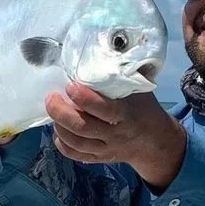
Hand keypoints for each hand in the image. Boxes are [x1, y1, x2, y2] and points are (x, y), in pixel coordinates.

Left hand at [45, 84, 186, 190]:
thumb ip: (123, 74)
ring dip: (60, 127)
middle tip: (51, 98)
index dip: (83, 98)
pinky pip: (78, 156)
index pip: (102, 108)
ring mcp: (107, 148)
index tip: (70, 85)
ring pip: (77, 143)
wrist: (154, 140)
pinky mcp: (101, 158)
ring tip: (53, 111)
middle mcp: (115, 134)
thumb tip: (106, 47)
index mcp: (126, 114)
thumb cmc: (143, 107)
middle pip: (83, 127)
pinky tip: (58, 132)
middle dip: (61, 112)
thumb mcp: (139, 89)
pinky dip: (63, 145)